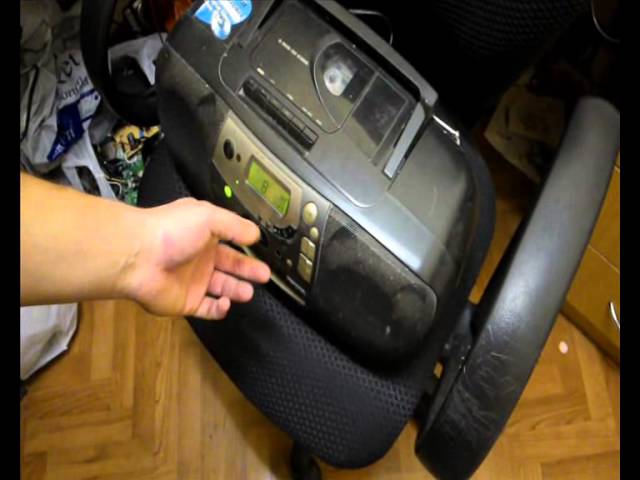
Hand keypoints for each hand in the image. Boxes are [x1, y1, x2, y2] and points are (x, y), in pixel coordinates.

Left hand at [124, 198, 270, 319]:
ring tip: (249, 292)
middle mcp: (200, 258)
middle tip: (264, 275)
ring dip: (237, 290)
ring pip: (221, 289)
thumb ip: (235, 226)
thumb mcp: (209, 216)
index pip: (231, 242)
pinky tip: (226, 303)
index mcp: (205, 235)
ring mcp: (192, 281)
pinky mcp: (186, 302)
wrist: (137, 256)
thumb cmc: (171, 230)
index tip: (262, 253)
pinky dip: (220, 309)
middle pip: (230, 267)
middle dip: (248, 271)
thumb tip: (256, 234)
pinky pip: (208, 309)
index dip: (247, 248)